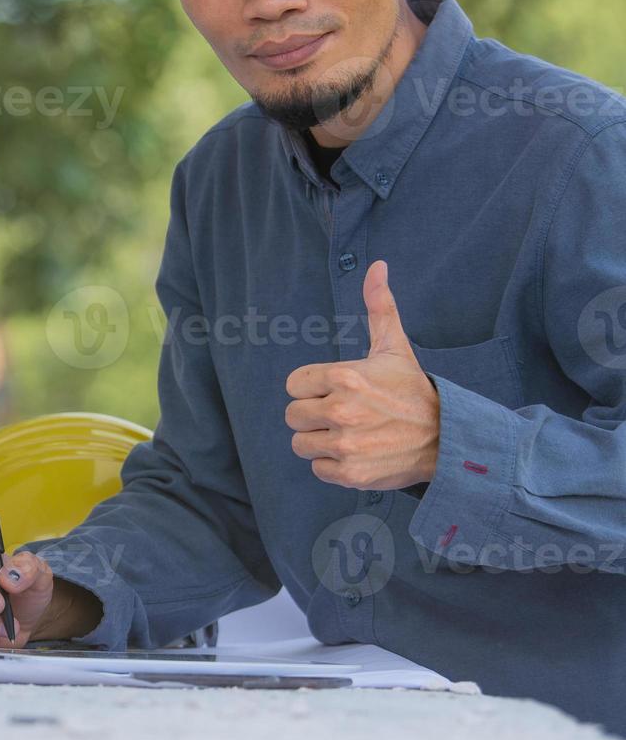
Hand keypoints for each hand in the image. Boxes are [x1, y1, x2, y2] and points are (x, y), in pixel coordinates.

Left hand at [285, 260, 440, 490]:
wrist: (448, 439)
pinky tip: (358, 453)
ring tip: (351, 433)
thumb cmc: (412, 391)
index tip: (337, 390)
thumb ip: (378, 306)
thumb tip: (376, 265)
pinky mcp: (350, 474)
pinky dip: (333, 465)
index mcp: (344, 376)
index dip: (312, 388)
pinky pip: (317, 468)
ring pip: (301, 443)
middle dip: (313, 415)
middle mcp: (341, 411)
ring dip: (320, 441)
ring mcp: (345, 445)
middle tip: (344, 414)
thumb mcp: (394, 347)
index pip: (293, 384)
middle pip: (292, 415)